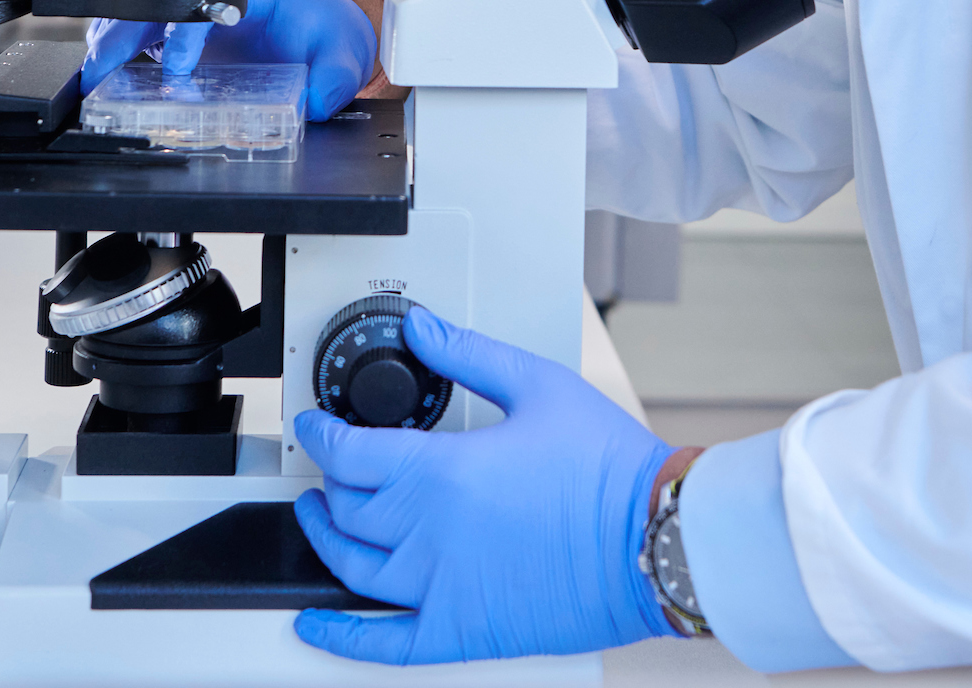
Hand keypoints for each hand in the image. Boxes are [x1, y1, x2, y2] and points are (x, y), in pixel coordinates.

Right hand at [80, 0, 376, 119]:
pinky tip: (103, 74)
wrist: (331, 30)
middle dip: (127, 31)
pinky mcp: (188, 34)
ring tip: (92, 72)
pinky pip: (147, 35)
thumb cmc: (331, 33)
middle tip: (100, 66)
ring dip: (115, 38)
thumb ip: (333, 81)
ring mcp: (199, 12)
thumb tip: (314, 103)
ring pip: (144, 13)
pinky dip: (121, 51)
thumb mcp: (344, 57)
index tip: (179, 65)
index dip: (188, 32)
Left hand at [291, 305, 673, 663]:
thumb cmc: (610, 469)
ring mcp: (442, 588)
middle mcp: (431, 534)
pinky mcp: (464, 631)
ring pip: (352, 569)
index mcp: (444, 471)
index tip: (316, 426)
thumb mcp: (538, 385)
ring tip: (321, 520)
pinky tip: (317, 625)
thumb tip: (422, 327)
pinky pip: (384, 644)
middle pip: (348, 507)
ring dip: (324, 541)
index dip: (321, 435)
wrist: (656, 537)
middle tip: (333, 464)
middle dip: (332, 480)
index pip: (349, 454)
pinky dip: (341, 637)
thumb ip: (468, 352)